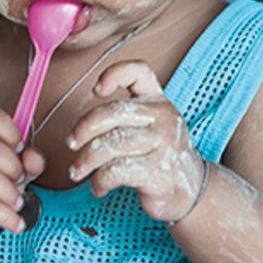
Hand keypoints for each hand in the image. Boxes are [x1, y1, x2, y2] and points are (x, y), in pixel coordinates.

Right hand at [0, 107, 45, 242]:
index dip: (11, 133)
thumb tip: (35, 158)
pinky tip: (16, 222)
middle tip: (21, 179)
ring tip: (18, 203)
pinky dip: (5, 215)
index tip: (21, 151)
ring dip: (8, 191)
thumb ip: (29, 162)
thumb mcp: (15, 172)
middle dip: (11, 165)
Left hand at [66, 60, 203, 222]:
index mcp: (159, 101)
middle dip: (84, 128)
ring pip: (111, 144)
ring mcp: (163, 145)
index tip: (96, 90)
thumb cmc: (161, 156)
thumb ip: (125, 115)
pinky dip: (100, 181)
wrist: (191, 190)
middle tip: (71, 142)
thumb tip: (81, 124)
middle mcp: (163, 118)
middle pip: (113, 112)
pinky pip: (116, 171)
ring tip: (77, 171)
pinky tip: (98, 187)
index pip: (139, 72)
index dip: (114, 74)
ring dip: (86, 160)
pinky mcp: (158, 172)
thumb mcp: (152, 126)